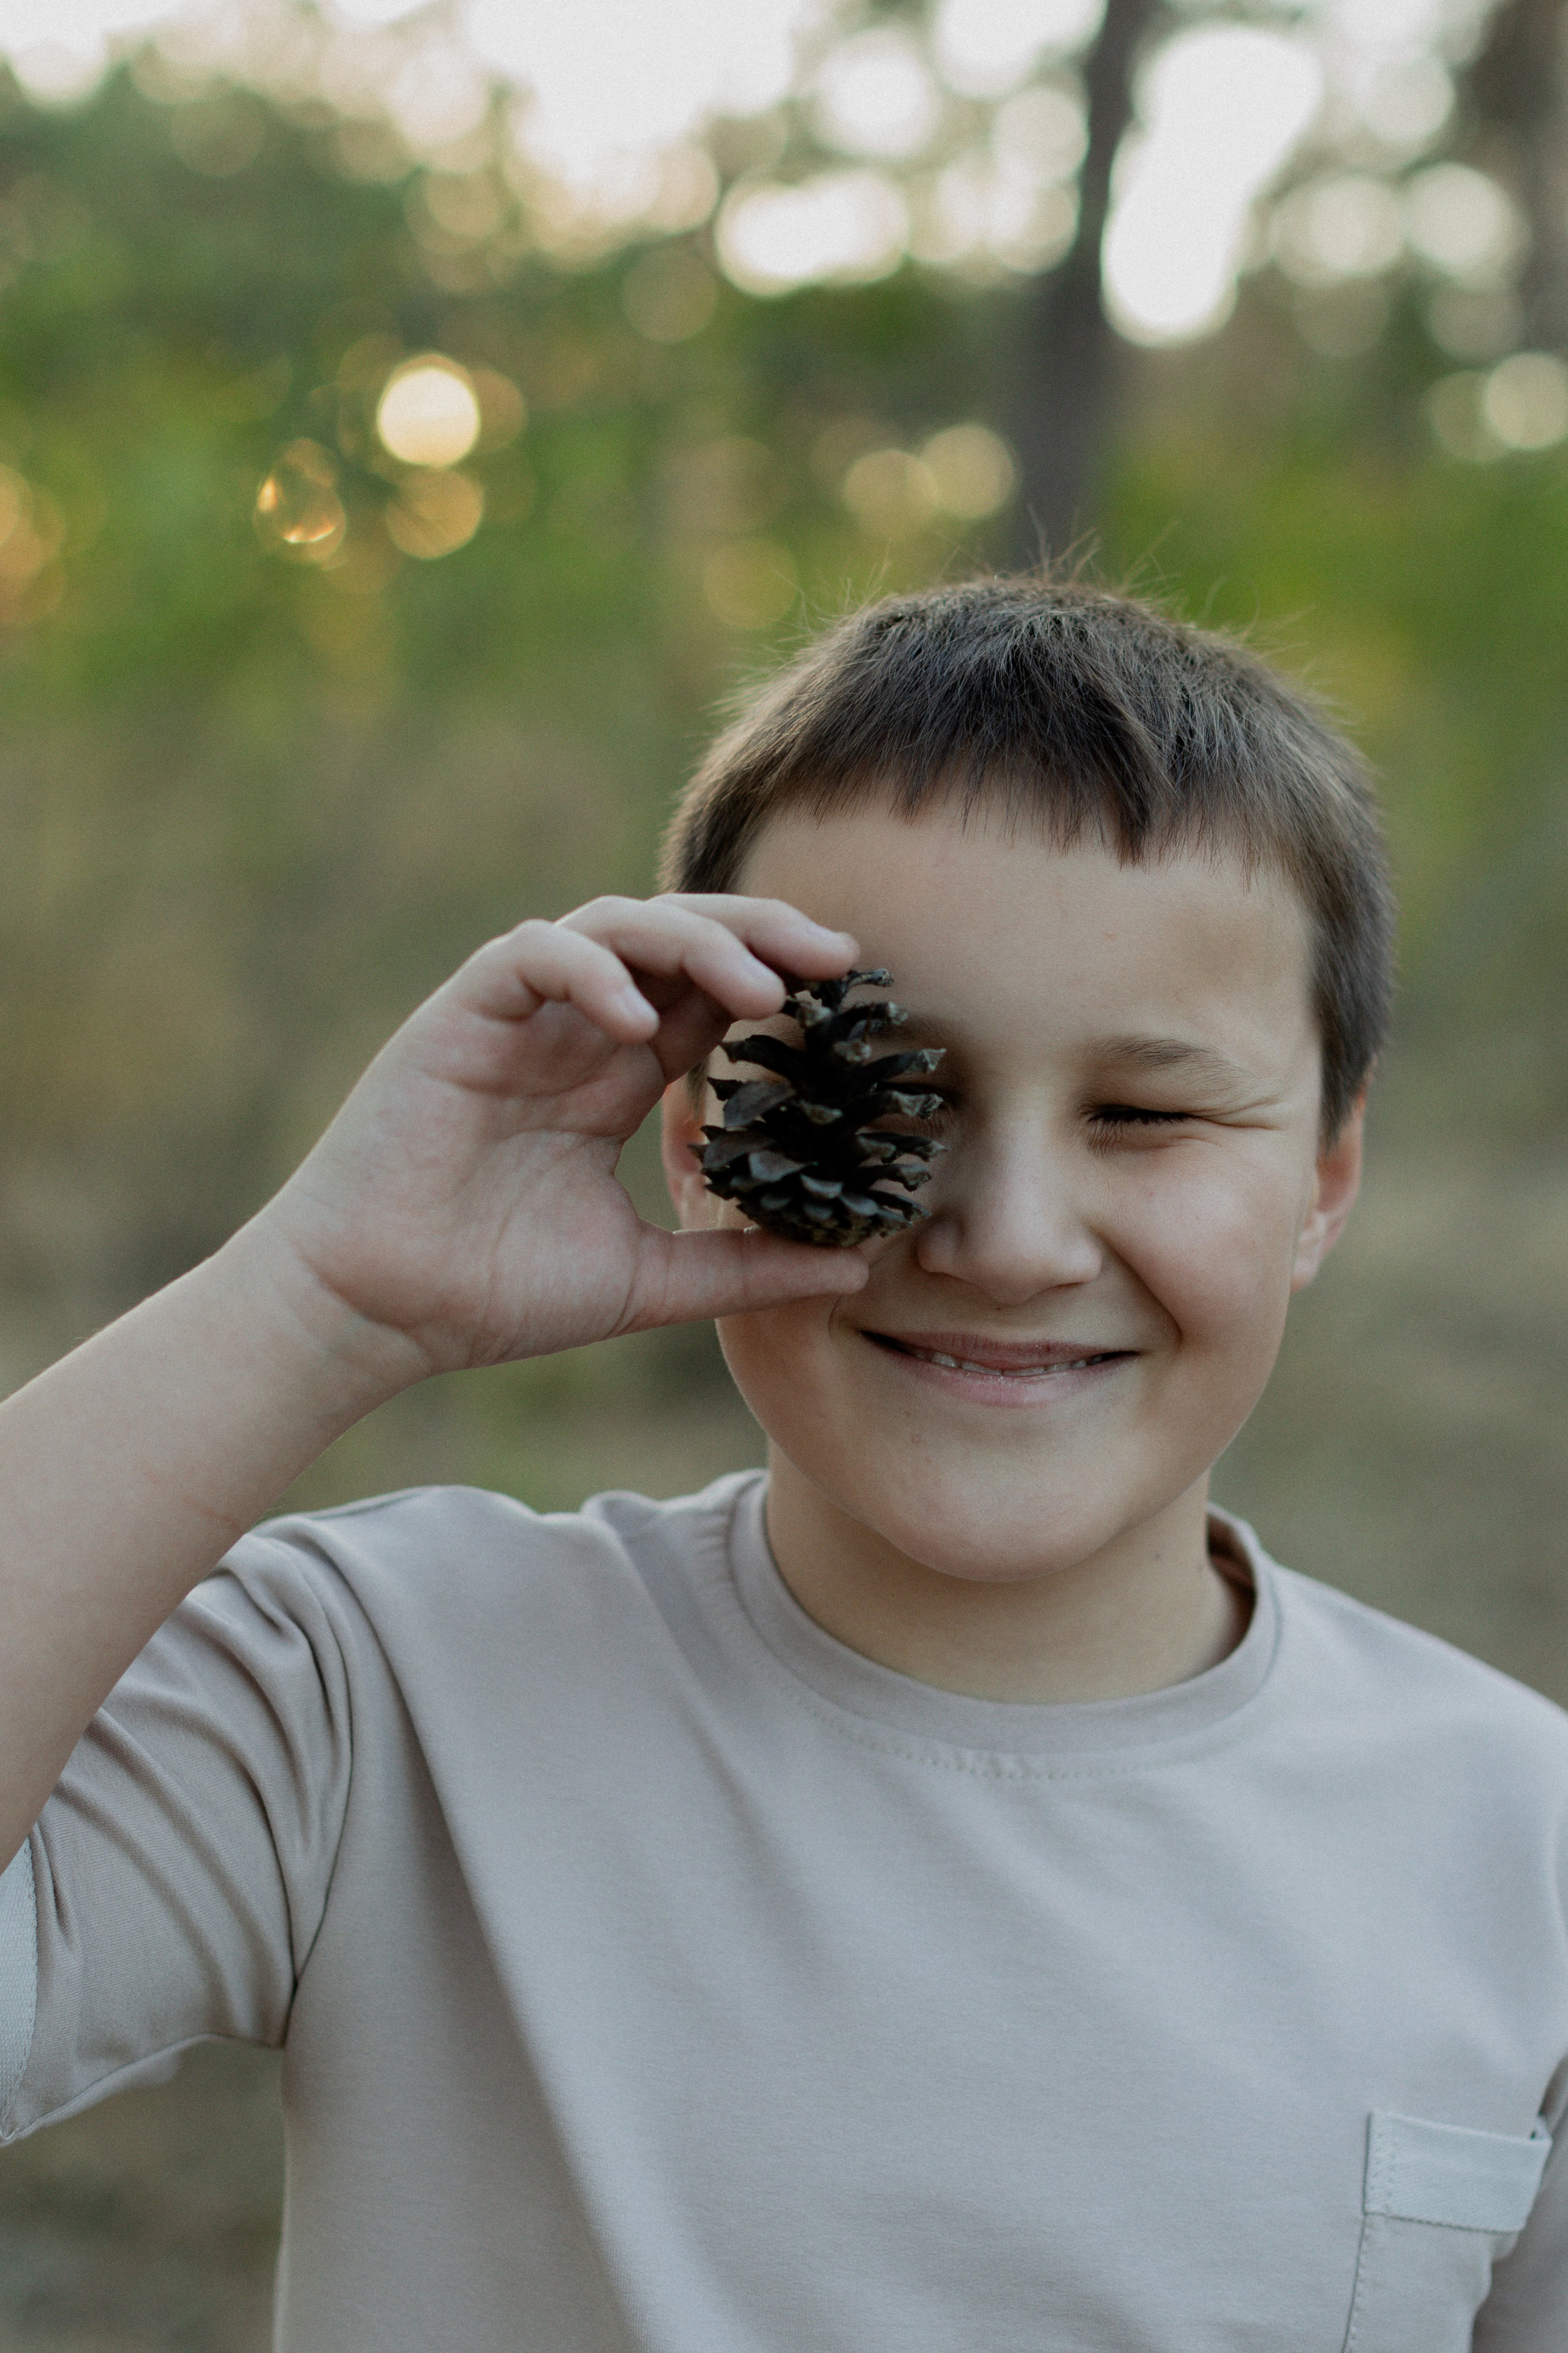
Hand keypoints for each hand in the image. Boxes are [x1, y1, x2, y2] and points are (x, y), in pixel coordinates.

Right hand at [256, 894, 870, 1383]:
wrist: (376, 1314)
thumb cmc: (492, 1295)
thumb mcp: (650, 1285)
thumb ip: (744, 1267)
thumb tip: (857, 1269)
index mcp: (616, 1078)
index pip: (713, 998)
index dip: (784, 982)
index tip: (858, 999)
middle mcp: (576, 1032)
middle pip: (680, 940)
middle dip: (761, 933)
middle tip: (837, 956)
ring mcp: (519, 1018)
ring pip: (616, 926)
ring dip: (694, 942)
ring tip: (758, 988)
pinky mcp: (460, 1016)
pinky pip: (533, 955)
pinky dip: (590, 971)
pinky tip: (639, 1022)